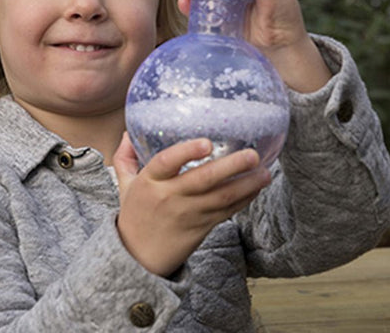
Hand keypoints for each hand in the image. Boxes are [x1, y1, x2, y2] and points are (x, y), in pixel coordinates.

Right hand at [113, 132, 270, 276]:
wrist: (138, 257)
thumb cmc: (134, 215)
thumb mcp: (124, 185)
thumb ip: (125, 157)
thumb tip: (128, 132)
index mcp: (149, 182)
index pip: (165, 163)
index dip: (186, 152)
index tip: (206, 142)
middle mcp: (170, 197)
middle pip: (202, 180)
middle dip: (230, 167)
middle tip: (252, 155)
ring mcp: (188, 214)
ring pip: (221, 198)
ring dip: (246, 185)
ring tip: (265, 172)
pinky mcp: (202, 228)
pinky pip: (227, 212)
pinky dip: (244, 199)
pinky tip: (257, 187)